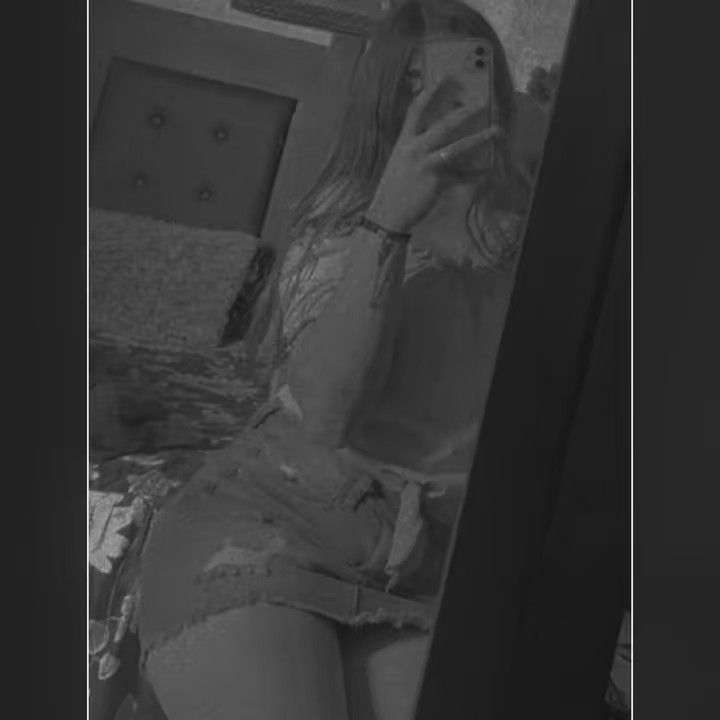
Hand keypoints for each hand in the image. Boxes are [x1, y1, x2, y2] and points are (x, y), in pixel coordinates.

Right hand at [367, 83, 500, 233]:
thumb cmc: (393, 190)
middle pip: (442, 125)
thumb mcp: (400, 165)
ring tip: (496, 131)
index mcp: (404, 142)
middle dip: (463, 112)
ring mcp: (425, 164)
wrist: (387, 213)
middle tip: (481, 101)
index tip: (442, 78)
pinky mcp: (435, 180)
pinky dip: (473, 177)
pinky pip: (459, 177)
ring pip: (456, 146)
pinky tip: (486, 174)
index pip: (415, 112)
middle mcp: (414, 149)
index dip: (428, 93)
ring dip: (478, 138)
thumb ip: (416, 151)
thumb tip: (434, 144)